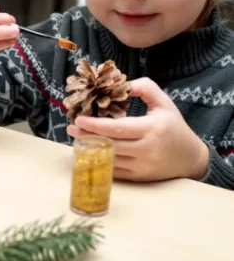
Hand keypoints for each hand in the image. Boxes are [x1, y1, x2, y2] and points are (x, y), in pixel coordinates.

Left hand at [67, 77, 209, 181]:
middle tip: (71, 127)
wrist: (191, 158)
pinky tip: (89, 152)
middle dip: (86, 136)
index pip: (118, 128)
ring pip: (109, 159)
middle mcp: (147, 149)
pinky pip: (114, 171)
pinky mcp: (139, 177)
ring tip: (77, 137)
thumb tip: (122, 83)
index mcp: (152, 128)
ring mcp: (142, 166)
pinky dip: (99, 162)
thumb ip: (145, 88)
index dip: (96, 124)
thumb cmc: (174, 126)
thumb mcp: (164, 103)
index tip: (79, 118)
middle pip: (110, 144)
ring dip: (90, 149)